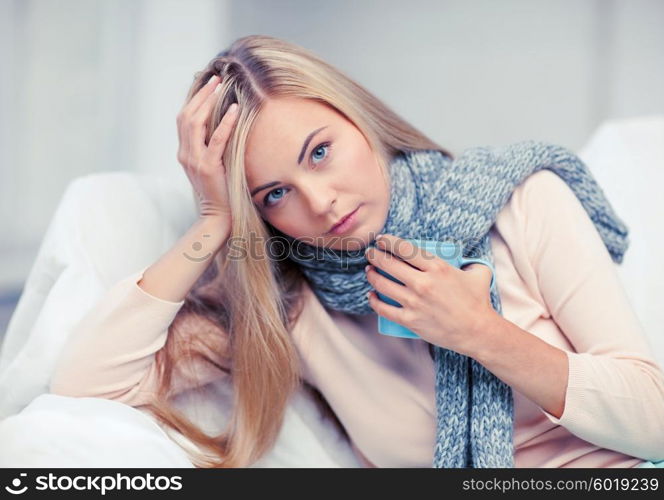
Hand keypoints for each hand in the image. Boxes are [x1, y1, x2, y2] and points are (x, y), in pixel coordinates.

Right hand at [176, 74, 238, 222]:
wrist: (217, 215)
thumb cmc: (220, 191)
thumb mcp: (210, 165)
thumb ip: (210, 148)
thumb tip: (222, 126)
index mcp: (184, 152)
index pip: (184, 119)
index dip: (194, 99)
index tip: (206, 83)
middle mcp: (185, 153)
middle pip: (187, 116)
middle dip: (200, 94)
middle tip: (214, 78)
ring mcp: (194, 160)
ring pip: (196, 123)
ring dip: (208, 102)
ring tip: (221, 86)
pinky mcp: (208, 167)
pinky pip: (216, 140)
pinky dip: (225, 123)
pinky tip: (235, 109)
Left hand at [364, 234, 496, 354]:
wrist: (476, 331)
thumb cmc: (477, 301)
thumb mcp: (478, 273)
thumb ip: (469, 260)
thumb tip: (464, 255)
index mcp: (437, 267)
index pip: (404, 248)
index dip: (388, 241)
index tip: (381, 239)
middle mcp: (423, 283)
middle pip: (388, 264)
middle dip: (375, 255)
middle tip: (370, 253)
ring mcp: (415, 302)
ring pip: (382, 284)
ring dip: (372, 275)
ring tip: (370, 271)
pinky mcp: (410, 320)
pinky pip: (384, 309)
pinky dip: (374, 301)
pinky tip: (371, 296)